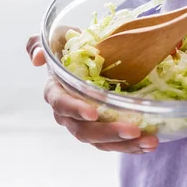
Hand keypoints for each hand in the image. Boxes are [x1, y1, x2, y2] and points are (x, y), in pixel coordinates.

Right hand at [26, 32, 158, 152]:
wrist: (85, 59)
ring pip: (100, 142)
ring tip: (149, 141)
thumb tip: (38, 58)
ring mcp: (84, 125)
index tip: (93, 113)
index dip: (75, 109)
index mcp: (55, 92)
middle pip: (83, 130)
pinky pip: (113, 144)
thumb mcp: (55, 39)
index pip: (61, 104)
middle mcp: (67, 114)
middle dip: (108, 132)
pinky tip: (149, 144)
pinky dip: (131, 146)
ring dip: (124, 144)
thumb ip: (38, 45)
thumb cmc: (70, 49)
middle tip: (133, 130)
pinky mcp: (100, 131)